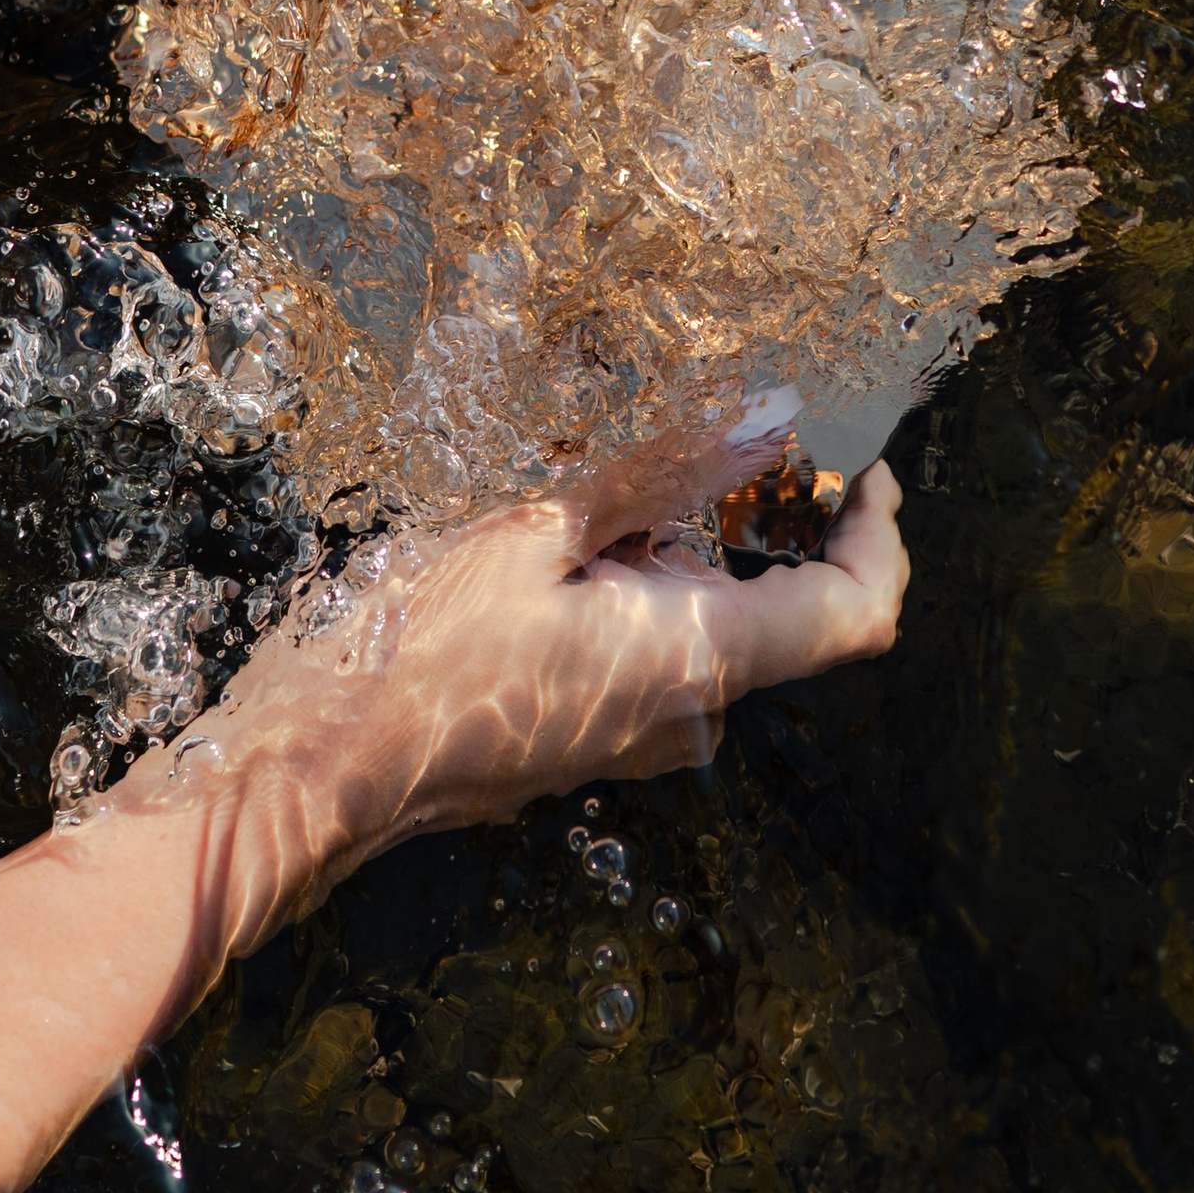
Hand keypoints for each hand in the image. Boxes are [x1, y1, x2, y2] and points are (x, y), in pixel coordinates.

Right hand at [105, 449, 910, 932]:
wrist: (311, 773)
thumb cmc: (412, 651)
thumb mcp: (534, 530)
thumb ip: (660, 470)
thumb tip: (765, 418)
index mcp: (695, 662)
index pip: (857, 614)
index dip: (882, 538)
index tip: (861, 469)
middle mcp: (686, 715)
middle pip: (784, 613)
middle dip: (759, 520)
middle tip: (712, 438)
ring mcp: (636, 737)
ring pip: (709, 627)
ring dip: (682, 549)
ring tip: (597, 485)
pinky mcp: (588, 739)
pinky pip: (652, 655)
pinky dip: (638, 588)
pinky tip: (560, 543)